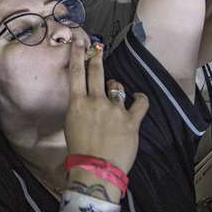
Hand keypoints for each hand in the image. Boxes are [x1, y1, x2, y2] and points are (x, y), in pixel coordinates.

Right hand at [64, 39, 148, 173]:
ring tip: (115, 93)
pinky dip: (140, 98)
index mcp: (77, 103)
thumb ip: (79, 108)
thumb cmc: (80, 151)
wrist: (96, 169)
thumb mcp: (71, 125)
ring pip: (117, 86)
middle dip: (96, 57)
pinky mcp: (131, 119)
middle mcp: (95, 101)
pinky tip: (138, 98)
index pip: (76, 73)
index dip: (78, 55)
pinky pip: (140, 102)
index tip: (79, 42)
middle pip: (96, 72)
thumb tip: (85, 100)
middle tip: (97, 48)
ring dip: (116, 87)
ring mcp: (114, 109)